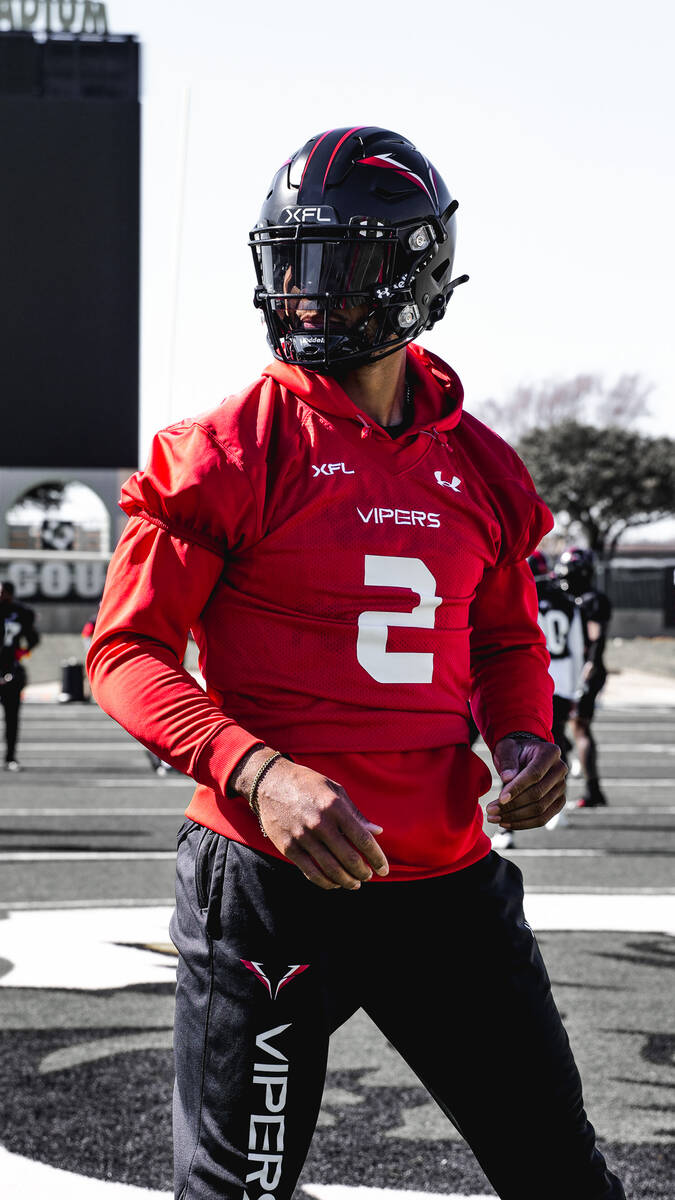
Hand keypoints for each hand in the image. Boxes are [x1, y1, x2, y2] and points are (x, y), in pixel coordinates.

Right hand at [231, 748, 388, 889]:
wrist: (270, 782)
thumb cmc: (308, 784)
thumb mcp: (336, 790)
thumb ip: (356, 814)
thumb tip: (377, 832)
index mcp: (335, 807)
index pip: (363, 839)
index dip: (377, 858)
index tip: (384, 869)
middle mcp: (320, 823)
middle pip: (349, 858)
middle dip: (363, 872)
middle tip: (368, 877)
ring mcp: (303, 837)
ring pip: (331, 869)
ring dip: (347, 881)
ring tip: (355, 884)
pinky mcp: (288, 847)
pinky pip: (310, 872)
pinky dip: (325, 882)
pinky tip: (334, 884)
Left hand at [486, 737, 566, 830]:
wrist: (524, 756)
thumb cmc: (515, 751)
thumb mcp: (507, 748)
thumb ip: (508, 761)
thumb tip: (507, 778)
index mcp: (550, 753)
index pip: (535, 774)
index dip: (517, 788)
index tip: (500, 798)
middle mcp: (560, 770)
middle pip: (538, 794)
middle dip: (512, 806)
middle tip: (491, 810)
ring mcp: (562, 787)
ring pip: (540, 810)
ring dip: (515, 817)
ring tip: (494, 818)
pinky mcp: (558, 802)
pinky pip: (543, 818)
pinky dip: (523, 824)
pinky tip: (505, 822)